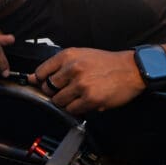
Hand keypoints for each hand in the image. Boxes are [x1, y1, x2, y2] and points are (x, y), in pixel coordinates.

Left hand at [29, 47, 144, 113]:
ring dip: (66, 102)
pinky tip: (85, 101)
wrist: (132, 69)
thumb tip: (33, 78)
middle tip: (67, 91)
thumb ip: (58, 66)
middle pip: (48, 88)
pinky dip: (76, 108)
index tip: (45, 84)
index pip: (41, 72)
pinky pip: (72, 109)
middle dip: (54, 92)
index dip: (41, 81)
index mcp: (68, 56)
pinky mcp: (90, 99)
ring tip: (78, 96)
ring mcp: (81, 84)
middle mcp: (73, 68)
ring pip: (58, 101)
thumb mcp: (81, 55)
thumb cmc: (106, 63)